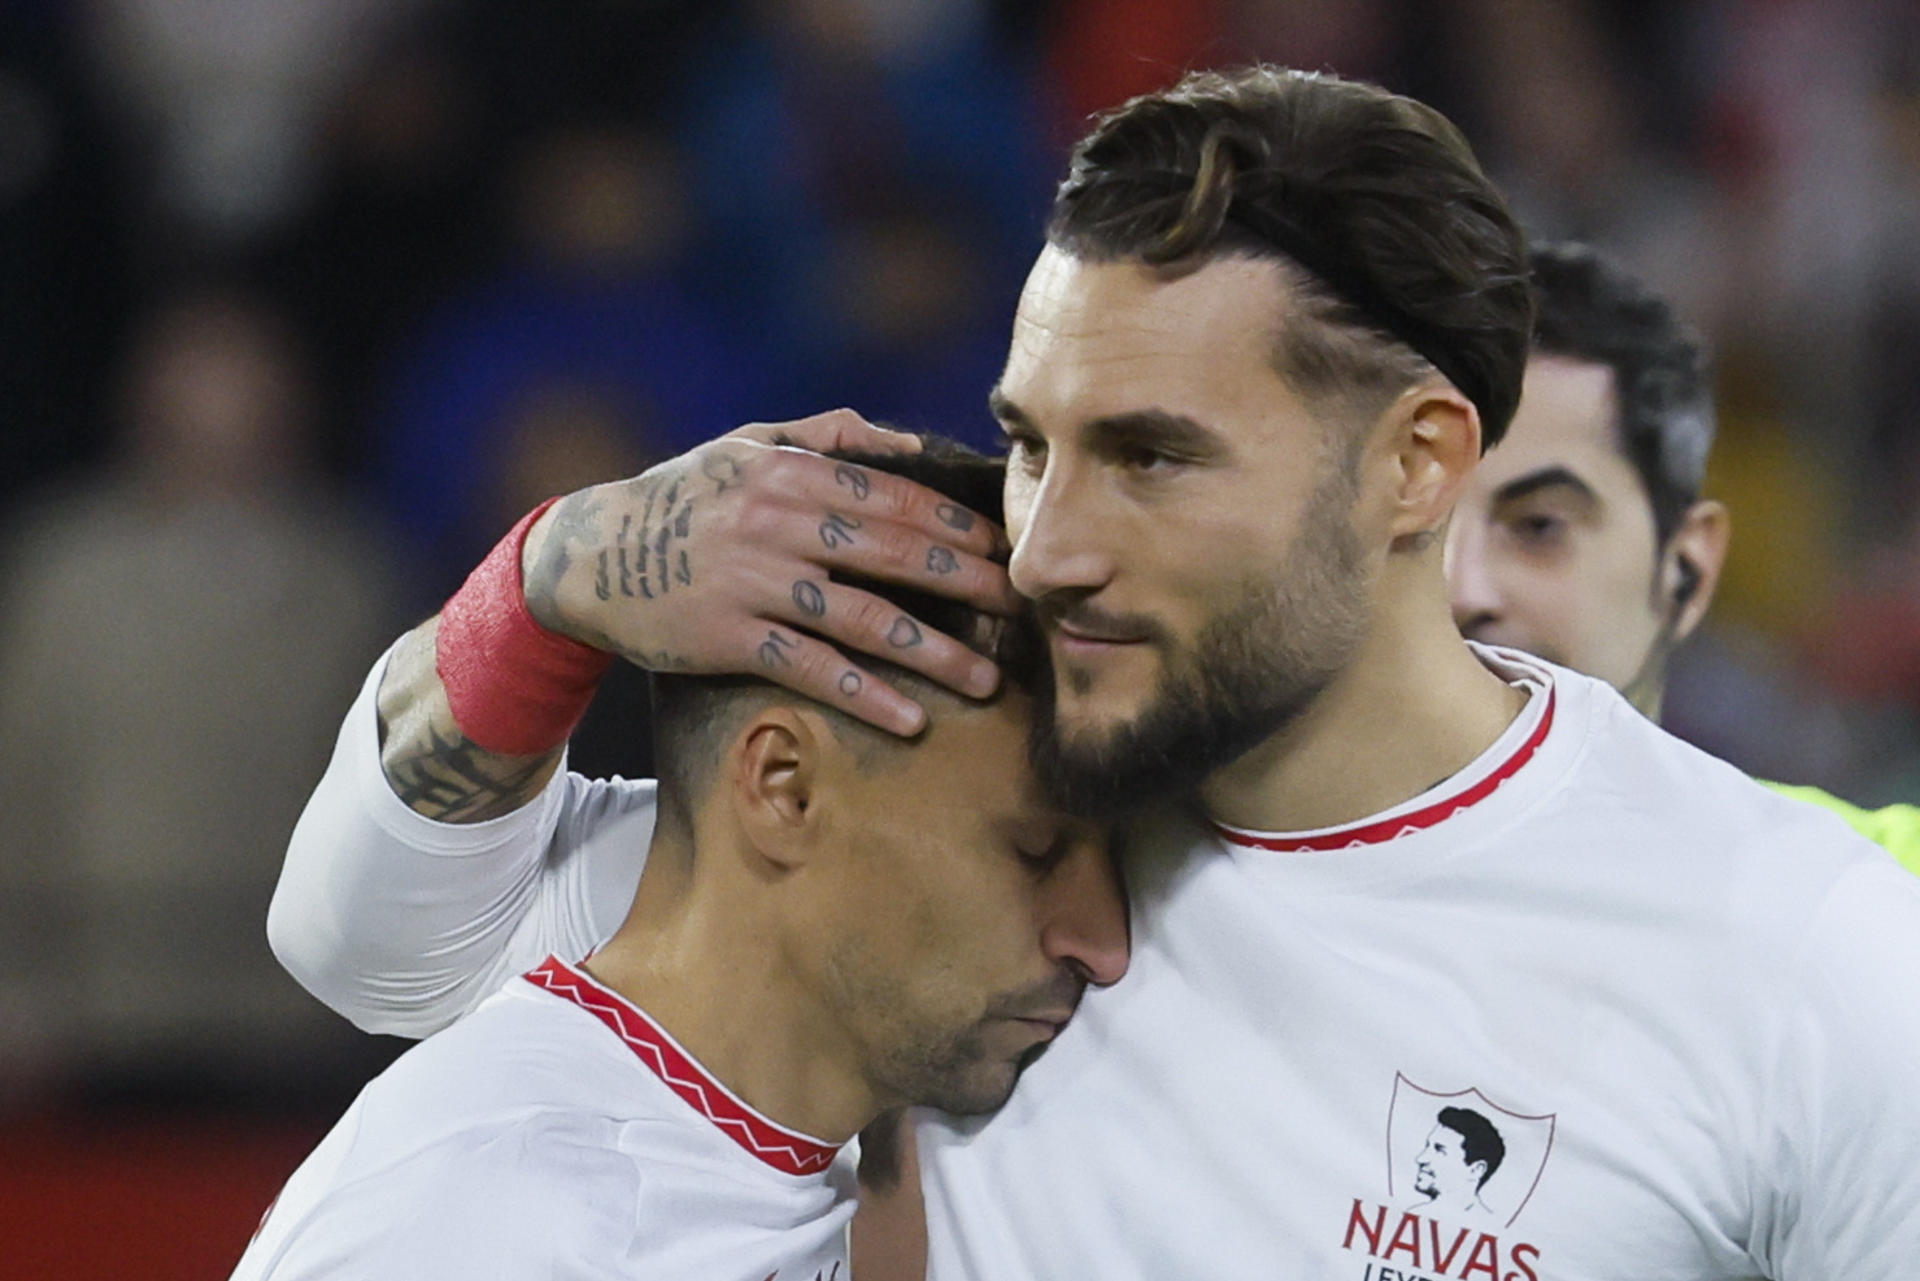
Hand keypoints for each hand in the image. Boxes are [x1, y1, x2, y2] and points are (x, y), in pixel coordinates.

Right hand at [520, 410, 1020, 734]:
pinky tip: (911, 718)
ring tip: (987, 678)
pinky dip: (864, 694)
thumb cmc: (684, 496)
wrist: (589, 555)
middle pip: (896, 555)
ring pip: (865, 619)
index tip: (1009, 549)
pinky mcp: (730, 638)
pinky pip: (811, 669)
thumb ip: (830, 434)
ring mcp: (756, 583)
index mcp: (793, 473)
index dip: (960, 526)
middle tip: (1024, 610)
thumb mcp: (748, 445)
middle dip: (970, 583)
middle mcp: (781, 524)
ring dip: (934, 652)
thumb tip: (910, 444)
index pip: (897, 498)